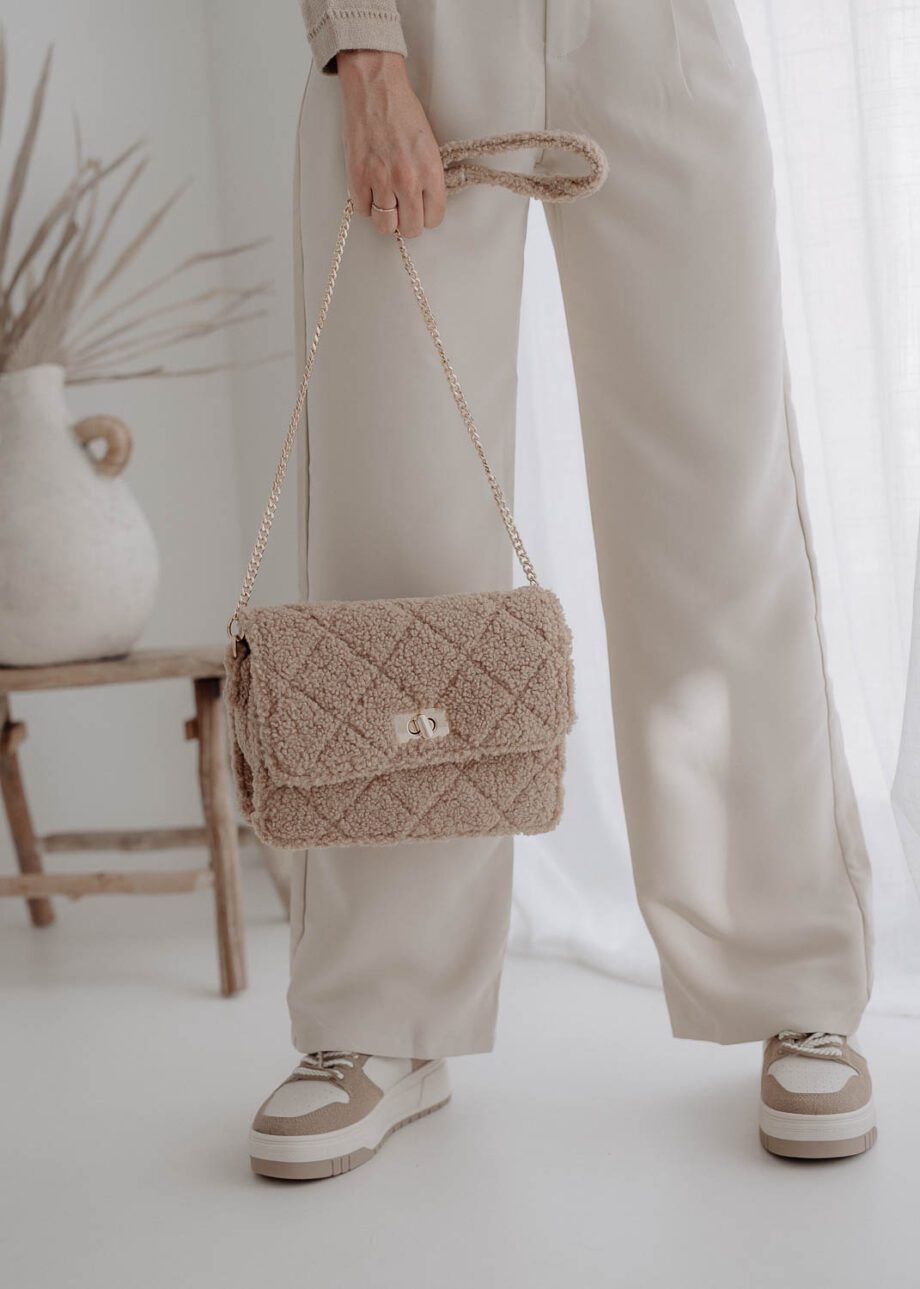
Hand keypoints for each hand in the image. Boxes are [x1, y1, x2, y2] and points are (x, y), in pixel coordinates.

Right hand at [337, 50, 445, 237]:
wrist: (376, 88)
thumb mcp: (430, 145)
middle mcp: (407, 180)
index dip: (427, 216)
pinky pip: (363, 210)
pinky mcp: (357, 177)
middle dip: (407, 222)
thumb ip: (429, 177)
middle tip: (402, 209)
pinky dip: (366, 204)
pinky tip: (369, 190)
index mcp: (431, 172)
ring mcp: (381, 180)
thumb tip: (425, 202)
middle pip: (410, 229)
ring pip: (385, 226)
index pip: (434, 219)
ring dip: (386, 218)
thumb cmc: (403, 111)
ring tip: (385, 202)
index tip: (421, 209)